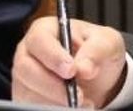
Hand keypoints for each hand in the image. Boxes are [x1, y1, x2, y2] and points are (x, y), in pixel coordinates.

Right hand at [12, 16, 127, 107]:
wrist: (98, 75)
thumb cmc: (98, 50)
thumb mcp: (107, 42)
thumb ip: (96, 50)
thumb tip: (83, 67)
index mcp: (46, 29)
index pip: (40, 40)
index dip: (53, 56)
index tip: (71, 71)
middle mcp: (28, 52)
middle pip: (26, 68)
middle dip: (53, 85)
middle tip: (78, 95)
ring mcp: (24, 76)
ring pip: (27, 91)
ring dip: (55, 101)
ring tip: (83, 103)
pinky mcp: (25, 96)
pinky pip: (30, 105)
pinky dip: (52, 109)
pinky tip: (71, 108)